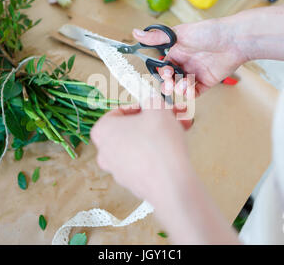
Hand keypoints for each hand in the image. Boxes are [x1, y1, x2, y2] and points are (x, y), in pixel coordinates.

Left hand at [91, 103, 239, 243]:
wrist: (171, 183)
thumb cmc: (159, 143)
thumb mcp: (157, 107)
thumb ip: (152, 100)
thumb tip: (152, 103)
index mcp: (102, 131)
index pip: (119, 111)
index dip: (142, 106)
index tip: (156, 106)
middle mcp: (105, 152)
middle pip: (132, 129)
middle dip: (155, 120)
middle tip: (173, 115)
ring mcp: (118, 171)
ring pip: (140, 145)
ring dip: (160, 135)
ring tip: (181, 128)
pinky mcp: (134, 183)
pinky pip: (146, 162)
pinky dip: (159, 153)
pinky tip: (176, 147)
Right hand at [133, 19, 246, 96]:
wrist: (234, 39)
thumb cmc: (208, 32)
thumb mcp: (179, 34)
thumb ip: (157, 37)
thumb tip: (135, 32)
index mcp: (178, 51)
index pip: (164, 66)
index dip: (162, 72)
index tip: (164, 72)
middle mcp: (186, 62)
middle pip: (172, 78)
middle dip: (168, 83)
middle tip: (170, 84)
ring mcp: (197, 72)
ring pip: (182, 86)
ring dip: (180, 88)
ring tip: (184, 84)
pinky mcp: (208, 81)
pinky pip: (196, 91)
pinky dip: (191, 93)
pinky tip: (191, 91)